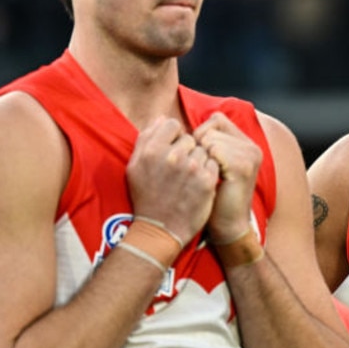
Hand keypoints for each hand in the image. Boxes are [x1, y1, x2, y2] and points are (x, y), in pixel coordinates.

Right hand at [126, 117, 217, 244]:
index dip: (174, 135)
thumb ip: (146, 139)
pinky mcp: (207, 181)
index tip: (173, 148)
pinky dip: (209, 171)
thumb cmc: (146, 197)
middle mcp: (172, 157)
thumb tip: (161, 119)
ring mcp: (192, 168)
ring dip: (199, 160)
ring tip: (189, 177)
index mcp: (152, 150)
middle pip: (190, 138)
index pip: (172, 124)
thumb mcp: (135, 166)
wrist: (161, 228)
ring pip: (204, 150)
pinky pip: (214, 164)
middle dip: (187, 149)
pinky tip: (198, 183)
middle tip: (181, 168)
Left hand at [192, 112, 262, 242]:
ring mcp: (250, 156)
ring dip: (201, 158)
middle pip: (212, 128)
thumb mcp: (209, 165)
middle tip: (203, 172)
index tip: (200, 159)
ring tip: (207, 177)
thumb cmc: (211, 196)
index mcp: (245, 143)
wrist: (226, 226)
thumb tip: (166, 119)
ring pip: (211, 139)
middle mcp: (251, 147)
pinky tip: (210, 180)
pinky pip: (214, 150)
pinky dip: (205, 164)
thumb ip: (201, 142)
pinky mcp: (243, 167)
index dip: (201, 136)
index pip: (216, 120)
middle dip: (199, 148)